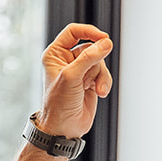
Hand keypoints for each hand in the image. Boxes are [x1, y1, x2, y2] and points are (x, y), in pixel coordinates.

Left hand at [33, 24, 112, 140]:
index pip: (73, 32)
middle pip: (90, 47)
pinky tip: (100, 93)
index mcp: (55, 54)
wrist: (63, 128)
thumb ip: (89, 57)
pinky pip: (103, 74)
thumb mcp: (72, 76)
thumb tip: (106, 43)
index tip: (103, 37)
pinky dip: (104, 83)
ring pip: (99, 62)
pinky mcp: (89, 82)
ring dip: (101, 75)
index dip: (89, 32)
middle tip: (95, 73)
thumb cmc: (59, 104)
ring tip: (97, 89)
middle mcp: (66, 60)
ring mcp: (79, 71)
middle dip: (96, 61)